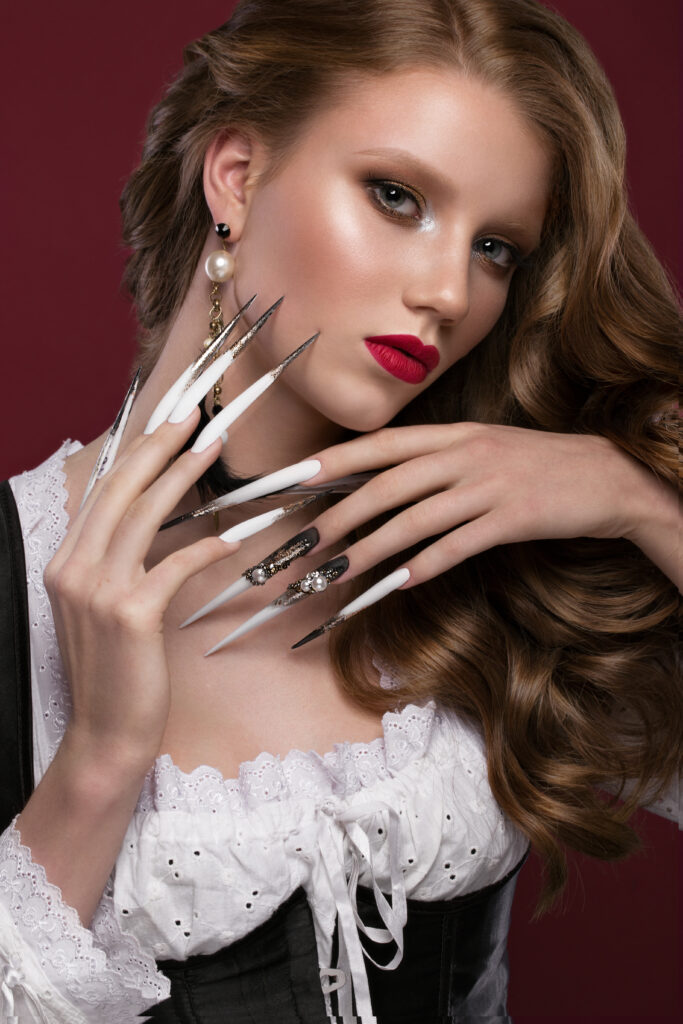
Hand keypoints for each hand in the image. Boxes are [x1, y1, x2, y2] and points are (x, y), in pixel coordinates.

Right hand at [44, 409, 239, 772]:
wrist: (107, 734)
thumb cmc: (116, 671)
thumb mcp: (104, 609)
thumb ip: (115, 565)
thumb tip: (146, 522)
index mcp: (65, 563)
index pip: (103, 493)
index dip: (136, 453)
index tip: (166, 424)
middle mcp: (73, 569)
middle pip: (119, 490)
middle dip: (158, 445)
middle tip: (193, 415)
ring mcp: (98, 591)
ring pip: (144, 515)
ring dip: (183, 474)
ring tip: (213, 446)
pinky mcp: (130, 615)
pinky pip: (174, 564)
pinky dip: (206, 545)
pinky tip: (233, 534)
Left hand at [305, 422, 670, 587]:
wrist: (606, 476)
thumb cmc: (535, 465)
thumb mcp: (482, 448)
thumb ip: (434, 461)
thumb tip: (377, 484)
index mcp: (453, 433)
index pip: (380, 444)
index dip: (333, 461)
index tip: (292, 478)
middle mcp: (464, 454)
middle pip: (387, 485)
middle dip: (339, 516)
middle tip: (305, 544)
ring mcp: (488, 486)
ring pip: (413, 520)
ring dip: (369, 550)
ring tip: (335, 572)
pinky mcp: (511, 519)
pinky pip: (455, 547)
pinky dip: (420, 567)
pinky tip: (393, 585)